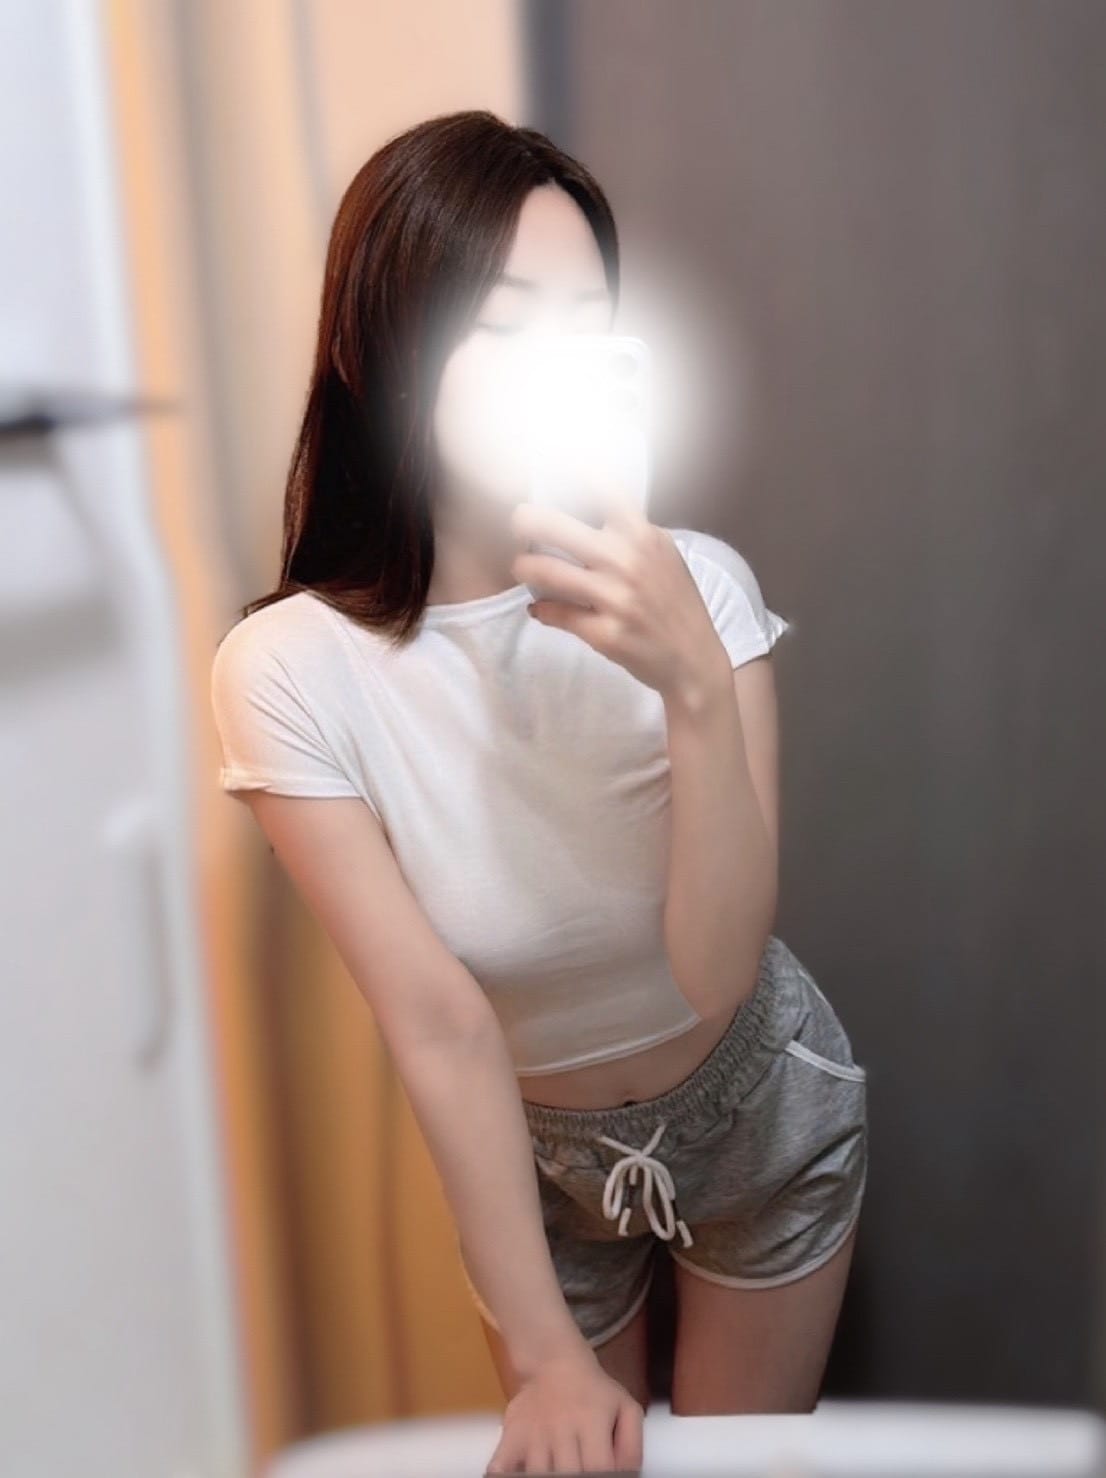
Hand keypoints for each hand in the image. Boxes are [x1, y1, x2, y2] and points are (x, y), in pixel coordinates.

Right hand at [484, 1345, 643, 1474]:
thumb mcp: (625, 1407)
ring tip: (555, 1468)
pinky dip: (503, 1473)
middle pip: (568, 1474)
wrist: (553, 1360)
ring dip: (547, 1477)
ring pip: (538, 1473)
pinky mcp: (512, 1435)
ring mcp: (534, 1433)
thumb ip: (632, 1446)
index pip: (598, 1467)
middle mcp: (562, 1429)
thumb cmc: (594, 1392)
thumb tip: (629, 1477)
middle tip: (577, 1469)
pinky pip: (501, 1463)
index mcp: (592, 1421)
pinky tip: (510, 1473)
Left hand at [508, 490, 729, 707]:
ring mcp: (615, 598)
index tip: (551, 456)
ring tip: (521, 567)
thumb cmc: (675, 603)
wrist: (693, 658)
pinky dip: (542, 609)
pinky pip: (554, 613)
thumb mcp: (663, 554)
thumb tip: (589, 512)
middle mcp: (627, 561)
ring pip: (545, 572)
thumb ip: (631, 532)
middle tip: (518, 522)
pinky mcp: (604, 633)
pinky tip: (539, 608)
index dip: (573, 468)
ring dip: (524, 568)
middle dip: (525, 521)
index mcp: (643, 535)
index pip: (603, 489)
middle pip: (554, 525)